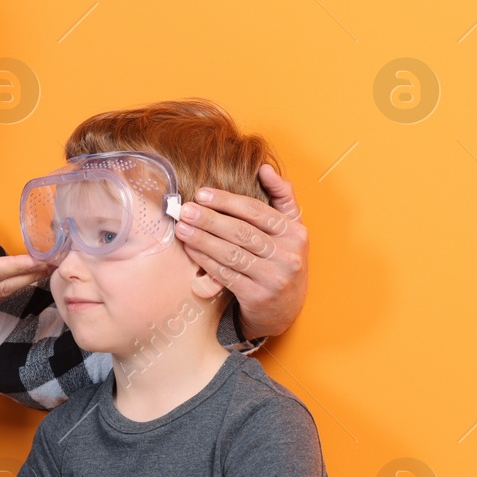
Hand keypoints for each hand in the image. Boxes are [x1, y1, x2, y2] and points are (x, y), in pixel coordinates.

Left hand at [174, 165, 307, 340]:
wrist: (285, 308)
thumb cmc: (282, 258)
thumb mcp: (290, 228)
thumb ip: (281, 196)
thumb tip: (265, 168)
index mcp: (295, 233)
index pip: (256, 211)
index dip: (227, 201)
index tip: (201, 193)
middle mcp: (288, 255)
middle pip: (241, 232)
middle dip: (209, 219)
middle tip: (184, 210)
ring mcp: (273, 278)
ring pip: (231, 254)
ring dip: (202, 239)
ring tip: (181, 228)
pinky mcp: (257, 297)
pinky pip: (225, 274)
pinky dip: (205, 260)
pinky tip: (190, 249)